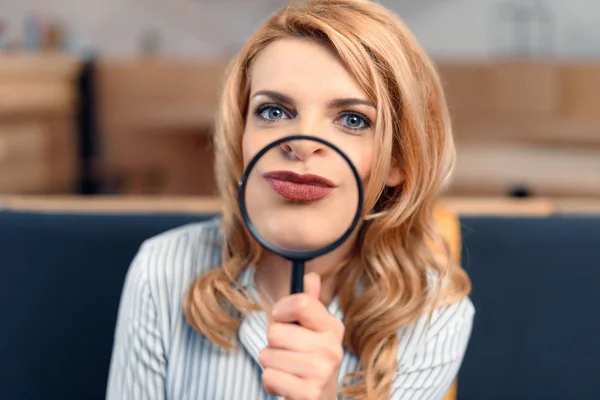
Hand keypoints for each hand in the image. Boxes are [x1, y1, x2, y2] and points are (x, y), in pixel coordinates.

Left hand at [259, 272, 344, 399]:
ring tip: (287, 369)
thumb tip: (312, 275)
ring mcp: (322, 372)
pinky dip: (271, 381)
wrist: (318, 398)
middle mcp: (332, 348)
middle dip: (273, 343)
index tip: (282, 319)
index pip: (300, 303)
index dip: (281, 310)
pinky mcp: (309, 394)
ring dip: (270, 364)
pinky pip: (269, 376)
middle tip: (288, 352)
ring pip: (267, 355)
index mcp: (333, 327)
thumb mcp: (311, 329)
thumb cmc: (308, 358)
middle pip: (275, 332)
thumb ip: (309, 303)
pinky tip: (286, 384)